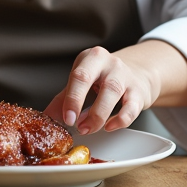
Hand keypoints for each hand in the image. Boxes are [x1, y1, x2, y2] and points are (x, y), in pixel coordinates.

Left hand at [44, 46, 160, 134]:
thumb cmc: (106, 78)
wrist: (139, 72)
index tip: (66, 118)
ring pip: (111, 93)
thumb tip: (47, 118)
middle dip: (79, 102)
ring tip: (89, 128)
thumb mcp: (84, 82)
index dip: (71, 98)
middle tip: (75, 125)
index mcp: (90, 58)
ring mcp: (125, 76)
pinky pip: (131, 107)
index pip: (78, 75)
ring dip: (98, 115)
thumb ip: (65, 99)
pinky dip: (120, 120)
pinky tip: (110, 126)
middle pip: (91, 79)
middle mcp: (108, 63)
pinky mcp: (139, 92)